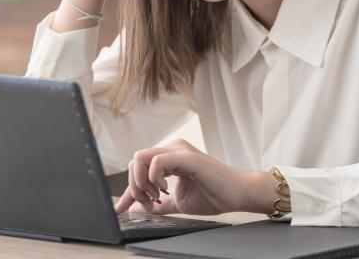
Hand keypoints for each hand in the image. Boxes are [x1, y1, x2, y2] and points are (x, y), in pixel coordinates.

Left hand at [114, 139, 274, 215]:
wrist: (238, 195)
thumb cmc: (212, 195)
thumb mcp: (176, 202)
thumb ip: (157, 204)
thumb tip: (134, 208)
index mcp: (168, 157)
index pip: (138, 168)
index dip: (127, 190)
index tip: (120, 209)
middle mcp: (171, 149)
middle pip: (134, 161)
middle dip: (135, 188)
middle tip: (150, 204)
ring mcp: (178, 150)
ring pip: (140, 158)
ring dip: (142, 182)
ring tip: (156, 197)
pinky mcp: (186, 156)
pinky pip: (157, 161)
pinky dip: (154, 178)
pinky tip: (165, 190)